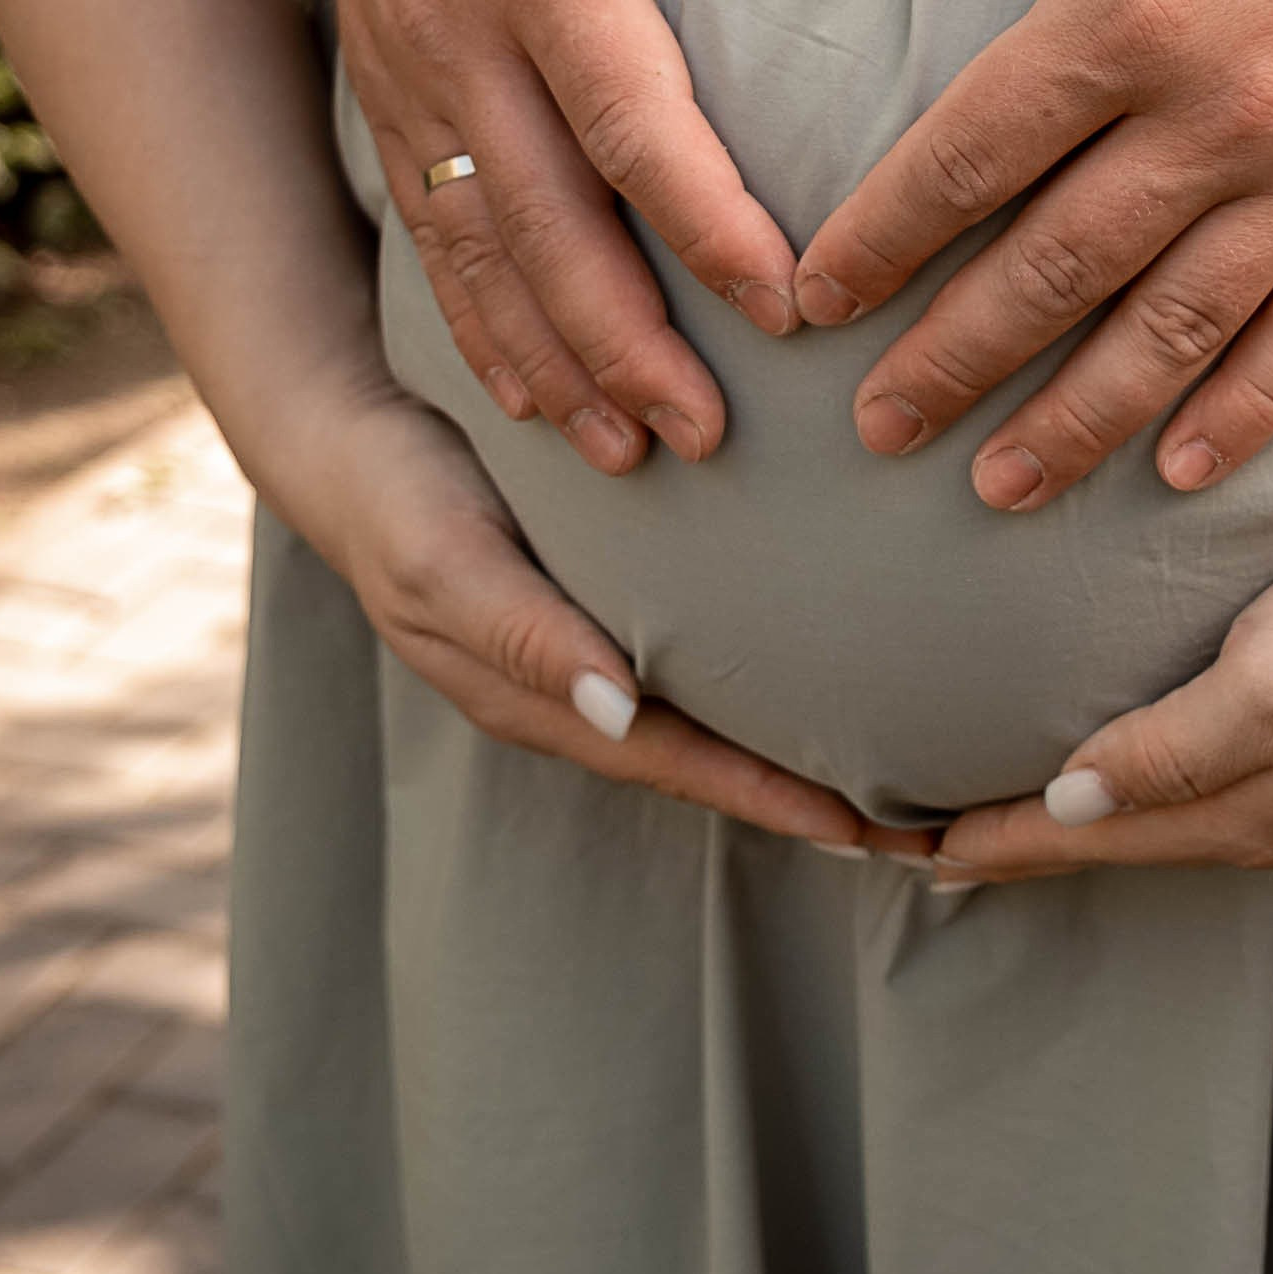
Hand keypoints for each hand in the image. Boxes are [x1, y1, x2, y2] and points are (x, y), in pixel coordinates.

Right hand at [268, 0, 827, 474]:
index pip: (626, 110)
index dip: (701, 216)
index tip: (785, 300)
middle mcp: (459, 30)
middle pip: (548, 216)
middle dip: (628, 338)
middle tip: (710, 436)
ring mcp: (410, 74)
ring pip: (481, 250)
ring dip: (556, 360)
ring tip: (638, 455)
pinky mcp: (388, 96)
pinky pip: (431, 236)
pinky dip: (481, 329)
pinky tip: (536, 404)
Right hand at [269, 372, 925, 854]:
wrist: (351, 441)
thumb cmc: (398, 502)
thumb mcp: (448, 563)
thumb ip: (525, 634)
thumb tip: (622, 715)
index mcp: (547, 699)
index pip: (681, 765)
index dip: (773, 800)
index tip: (868, 831)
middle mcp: (582, 694)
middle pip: (711, 763)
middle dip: (809, 800)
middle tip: (921, 830)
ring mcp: (595, 657)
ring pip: (711, 724)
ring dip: (797, 753)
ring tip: (899, 775)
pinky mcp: (607, 604)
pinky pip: (697, 667)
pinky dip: (762, 688)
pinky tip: (825, 673)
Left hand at [795, 0, 1272, 505]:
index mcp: (1127, 10)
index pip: (970, 159)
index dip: (882, 239)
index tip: (814, 300)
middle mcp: (1221, 112)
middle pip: (1056, 270)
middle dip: (952, 361)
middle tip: (876, 428)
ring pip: (1176, 327)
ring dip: (1079, 417)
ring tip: (997, 485)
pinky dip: (1248, 407)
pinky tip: (1179, 469)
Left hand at [929, 450, 1272, 879]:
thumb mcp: (1272, 685)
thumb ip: (1169, 755)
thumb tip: (1069, 807)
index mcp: (1250, 814)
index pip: (1085, 841)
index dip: (993, 844)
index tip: (903, 853)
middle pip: (1123, 843)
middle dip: (1031, 843)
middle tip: (936, 841)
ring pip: (1176, 820)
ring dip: (1092, 818)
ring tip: (1025, 805)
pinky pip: (1228, 786)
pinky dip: (1159, 784)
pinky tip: (1147, 758)